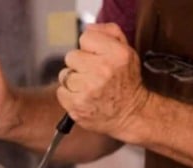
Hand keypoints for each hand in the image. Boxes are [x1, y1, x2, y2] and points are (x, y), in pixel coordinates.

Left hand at [56, 23, 149, 139]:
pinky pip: (61, 92)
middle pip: (71, 56)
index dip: (90, 48)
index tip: (97, 57)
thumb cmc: (127, 82)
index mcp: (116, 54)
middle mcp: (102, 70)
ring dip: (74, 80)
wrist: (130, 114)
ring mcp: (88, 89)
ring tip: (88, 86)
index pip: (86, 37)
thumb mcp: (126, 51)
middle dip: (80, 64)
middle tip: (92, 74)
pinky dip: (69, 95)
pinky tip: (83, 96)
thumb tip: (88, 28)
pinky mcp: (77, 106)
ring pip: (65, 74)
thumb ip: (109, 33)